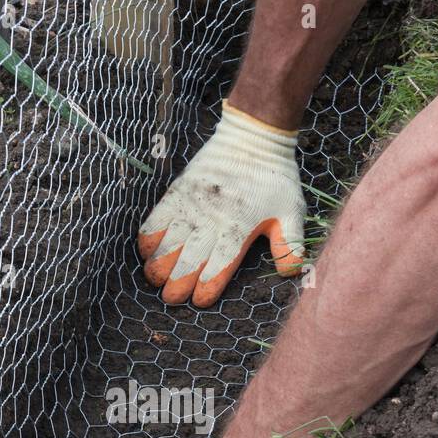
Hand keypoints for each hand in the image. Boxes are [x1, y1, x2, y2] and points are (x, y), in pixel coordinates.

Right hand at [138, 100, 306, 306]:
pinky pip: (157, 217)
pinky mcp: (179, 191)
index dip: (208, 285)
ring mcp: (193, 205)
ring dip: (159, 263)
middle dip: (179, 281)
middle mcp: (213, 220)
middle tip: (171, 298)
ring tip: (154, 279)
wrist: (253, 137)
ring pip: (170, 241)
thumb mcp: (292, 210)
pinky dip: (149, 235)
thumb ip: (290, 243)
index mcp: (240, 228)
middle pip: (190, 258)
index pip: (220, 265)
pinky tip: (145, 251)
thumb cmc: (275, 178)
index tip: (199, 301)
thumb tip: (290, 272)